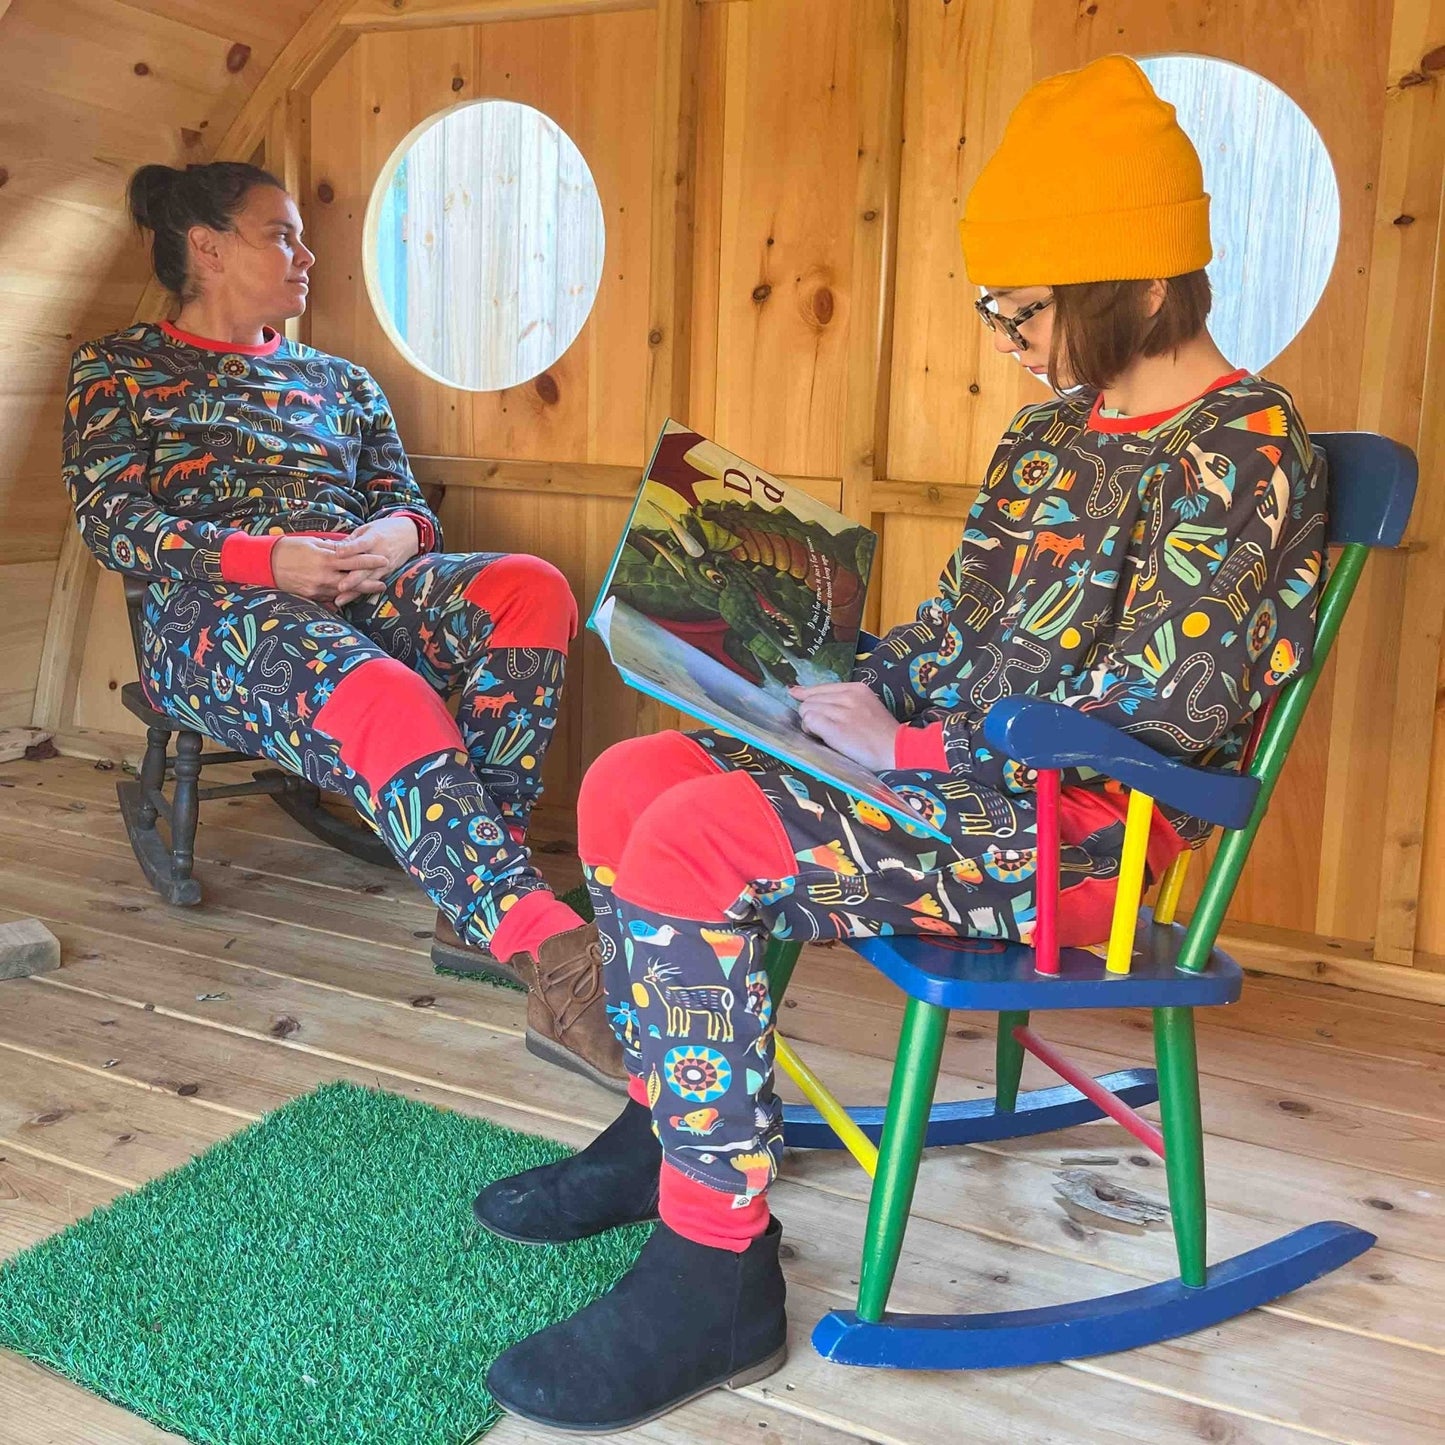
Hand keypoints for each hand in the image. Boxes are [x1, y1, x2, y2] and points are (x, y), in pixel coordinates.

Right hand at [270, 536, 390, 606]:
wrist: (265, 563)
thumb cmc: (289, 548)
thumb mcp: (311, 542)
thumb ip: (331, 547)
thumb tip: (347, 547)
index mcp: (325, 558)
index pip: (354, 560)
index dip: (370, 560)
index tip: (384, 560)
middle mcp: (323, 575)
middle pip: (353, 581)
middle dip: (370, 582)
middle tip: (384, 583)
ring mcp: (317, 588)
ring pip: (343, 591)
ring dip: (357, 591)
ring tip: (371, 589)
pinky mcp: (310, 596)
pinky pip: (329, 598)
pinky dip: (340, 597)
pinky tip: (349, 597)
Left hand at [330, 516, 420, 606]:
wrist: (410, 535)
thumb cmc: (384, 529)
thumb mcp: (368, 528)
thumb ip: (351, 540)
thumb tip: (331, 547)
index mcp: (374, 538)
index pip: (361, 544)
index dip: (350, 549)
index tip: (337, 553)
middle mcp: (379, 554)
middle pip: (365, 568)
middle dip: (352, 579)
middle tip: (340, 587)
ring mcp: (384, 566)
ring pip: (367, 580)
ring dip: (354, 591)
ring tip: (340, 600)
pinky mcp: (387, 574)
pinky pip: (372, 584)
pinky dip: (360, 592)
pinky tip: (349, 600)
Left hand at [789, 682, 900, 772]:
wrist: (897, 751)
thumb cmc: (881, 736)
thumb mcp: (866, 707)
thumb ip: (842, 701)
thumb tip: (806, 695)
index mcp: (857, 688)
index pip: (821, 687)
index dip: (806, 693)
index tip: (795, 693)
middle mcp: (848, 696)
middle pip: (810, 699)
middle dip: (812, 714)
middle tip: (825, 730)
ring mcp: (842, 711)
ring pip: (806, 710)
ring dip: (810, 724)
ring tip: (828, 735)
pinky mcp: (836, 727)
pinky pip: (809, 721)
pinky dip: (811, 731)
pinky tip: (824, 739)